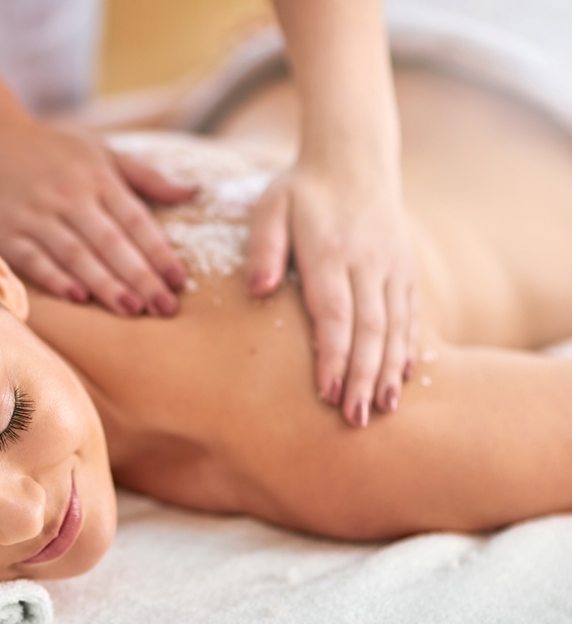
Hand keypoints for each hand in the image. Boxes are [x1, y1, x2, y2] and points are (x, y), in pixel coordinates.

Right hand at [0, 121, 193, 315]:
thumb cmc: (52, 151)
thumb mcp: (100, 153)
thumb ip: (145, 177)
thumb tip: (193, 192)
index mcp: (96, 177)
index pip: (135, 219)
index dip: (158, 251)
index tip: (179, 280)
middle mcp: (68, 195)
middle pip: (110, 241)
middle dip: (139, 276)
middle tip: (164, 307)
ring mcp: (34, 214)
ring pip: (75, 253)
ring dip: (104, 283)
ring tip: (131, 310)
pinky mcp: (5, 230)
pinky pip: (33, 259)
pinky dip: (55, 278)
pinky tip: (78, 298)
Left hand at [246, 161, 418, 426]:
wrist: (354, 159)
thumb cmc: (300, 190)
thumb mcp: (270, 208)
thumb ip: (263, 248)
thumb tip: (256, 290)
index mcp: (330, 251)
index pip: (334, 312)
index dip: (333, 355)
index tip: (327, 392)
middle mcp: (368, 262)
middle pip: (369, 329)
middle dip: (363, 377)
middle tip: (356, 420)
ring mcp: (393, 266)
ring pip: (395, 326)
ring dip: (390, 370)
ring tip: (385, 409)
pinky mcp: (406, 269)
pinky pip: (411, 314)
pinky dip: (409, 347)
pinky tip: (404, 376)